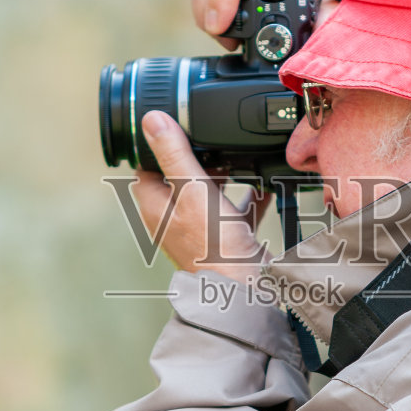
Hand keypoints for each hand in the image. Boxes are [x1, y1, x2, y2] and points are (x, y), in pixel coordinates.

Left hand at [132, 111, 271, 284]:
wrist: (244, 290)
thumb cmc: (214, 247)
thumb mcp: (194, 191)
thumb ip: (174, 155)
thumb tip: (152, 120)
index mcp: (155, 207)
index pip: (146, 167)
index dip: (160, 145)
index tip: (179, 128)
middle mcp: (172, 219)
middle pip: (177, 177)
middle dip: (196, 158)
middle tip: (213, 144)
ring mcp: (198, 231)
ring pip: (206, 193)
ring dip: (222, 175)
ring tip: (238, 159)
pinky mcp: (223, 239)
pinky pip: (233, 210)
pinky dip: (246, 197)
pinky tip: (264, 186)